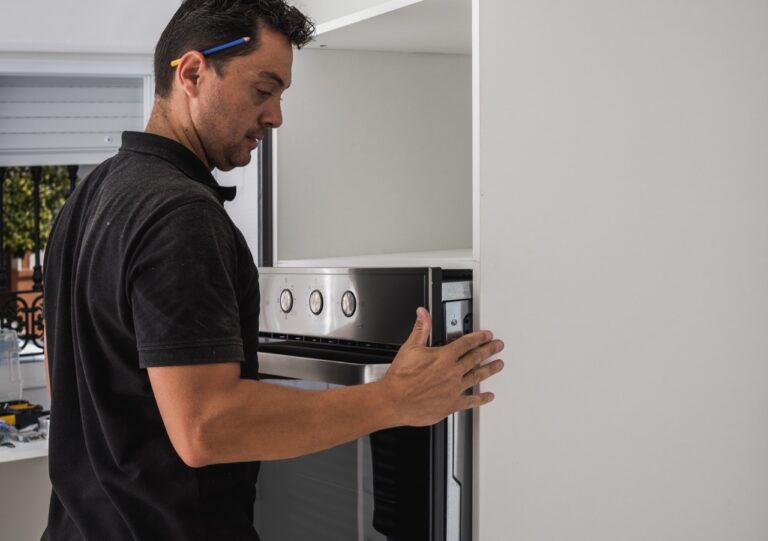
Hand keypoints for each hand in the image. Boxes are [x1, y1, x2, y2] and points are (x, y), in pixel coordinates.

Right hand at [381, 307, 503, 426]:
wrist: (395, 401)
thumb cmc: (400, 378)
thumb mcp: (409, 348)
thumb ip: (420, 329)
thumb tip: (423, 314)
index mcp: (444, 357)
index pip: (466, 343)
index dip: (478, 338)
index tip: (487, 335)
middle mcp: (452, 372)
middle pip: (476, 358)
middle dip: (489, 350)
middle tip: (498, 346)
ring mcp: (454, 389)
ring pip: (477, 376)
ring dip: (489, 370)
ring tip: (499, 365)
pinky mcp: (451, 404)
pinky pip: (470, 401)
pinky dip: (481, 399)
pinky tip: (488, 396)